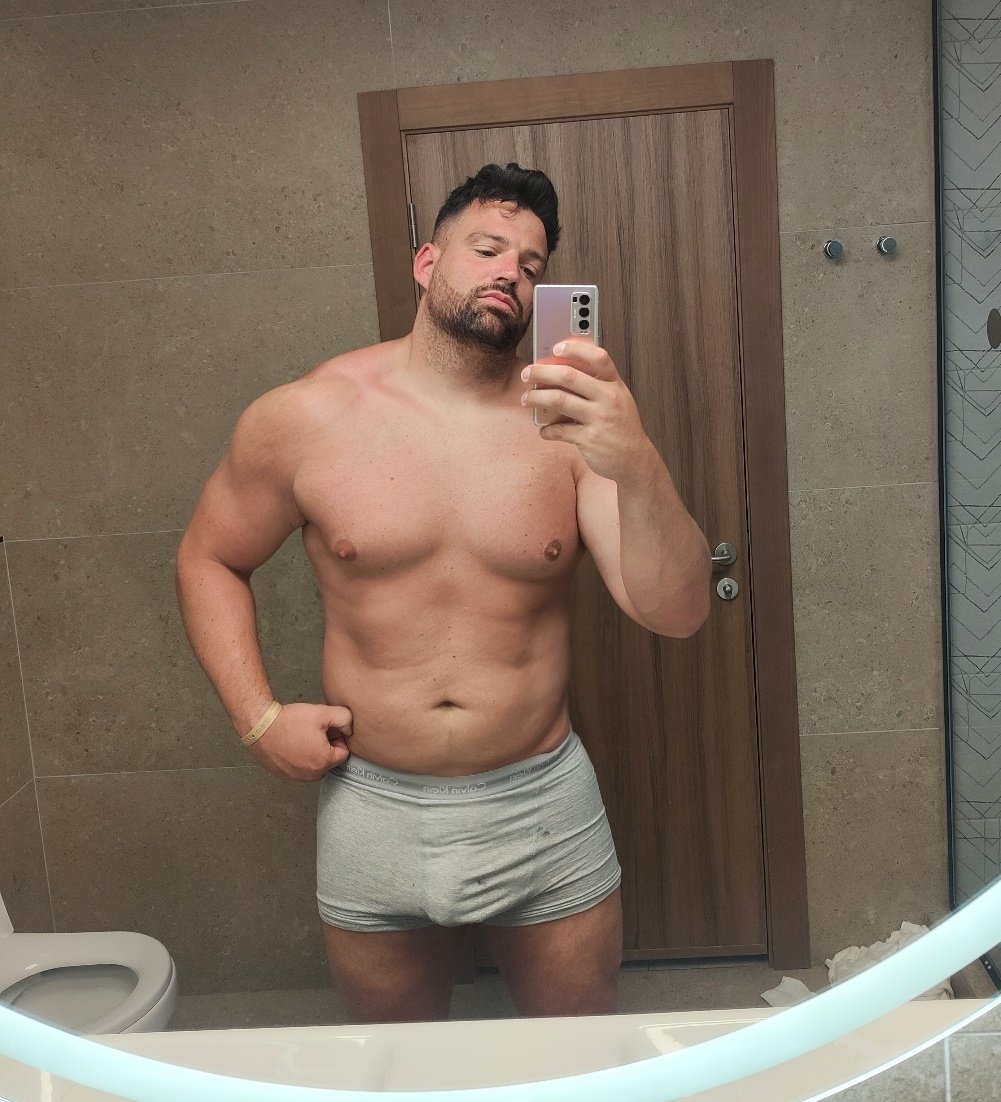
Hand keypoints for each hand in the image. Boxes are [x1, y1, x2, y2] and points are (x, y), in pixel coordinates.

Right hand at [247, 702, 352, 781]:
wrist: (260, 726)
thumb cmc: (290, 720)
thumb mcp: (323, 713)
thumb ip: (345, 719)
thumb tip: (349, 730)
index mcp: (324, 761)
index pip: (343, 753)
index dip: (336, 738)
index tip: (324, 730)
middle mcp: (311, 774)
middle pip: (329, 761)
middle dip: (325, 747)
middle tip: (312, 732)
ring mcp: (296, 777)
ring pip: (314, 765)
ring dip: (312, 753)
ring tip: (300, 737)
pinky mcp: (284, 776)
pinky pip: (299, 769)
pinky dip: (298, 758)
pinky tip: (290, 744)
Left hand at [521, 338, 652, 482]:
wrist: (635, 459)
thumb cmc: (622, 426)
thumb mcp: (619, 399)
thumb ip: (598, 385)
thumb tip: (562, 372)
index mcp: (615, 385)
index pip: (598, 357)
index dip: (575, 349)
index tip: (555, 348)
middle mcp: (608, 398)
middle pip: (569, 376)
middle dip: (542, 372)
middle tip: (527, 374)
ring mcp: (599, 418)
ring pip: (559, 400)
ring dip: (537, 398)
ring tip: (527, 399)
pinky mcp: (589, 439)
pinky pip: (559, 430)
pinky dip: (546, 430)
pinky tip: (543, 430)